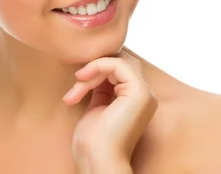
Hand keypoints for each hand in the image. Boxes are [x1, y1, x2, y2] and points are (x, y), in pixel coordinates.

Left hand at [64, 50, 157, 170]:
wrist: (97, 160)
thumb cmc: (93, 141)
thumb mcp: (97, 106)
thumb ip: (101, 87)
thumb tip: (94, 68)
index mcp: (136, 99)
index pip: (119, 67)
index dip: (96, 68)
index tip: (76, 83)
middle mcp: (145, 95)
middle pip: (121, 61)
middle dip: (95, 66)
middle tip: (77, 81)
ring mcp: (144, 93)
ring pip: (117, 61)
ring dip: (92, 70)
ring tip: (76, 88)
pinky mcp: (139, 92)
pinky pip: (117, 65)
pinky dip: (96, 68)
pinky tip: (81, 80)